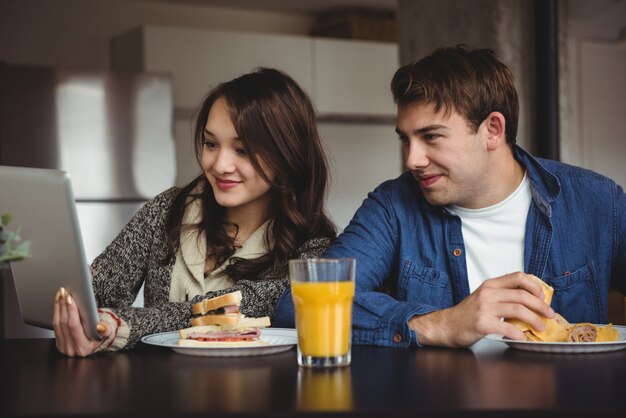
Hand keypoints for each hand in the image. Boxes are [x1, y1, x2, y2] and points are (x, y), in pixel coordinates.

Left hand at [52, 287, 110, 356]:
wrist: (96, 342)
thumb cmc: (101, 335)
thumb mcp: (108, 332)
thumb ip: (106, 329)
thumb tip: (100, 326)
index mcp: (83, 348)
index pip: (74, 326)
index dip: (71, 311)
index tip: (70, 298)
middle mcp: (70, 349)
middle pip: (63, 324)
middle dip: (63, 306)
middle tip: (64, 293)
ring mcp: (63, 347)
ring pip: (56, 324)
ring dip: (58, 307)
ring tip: (61, 295)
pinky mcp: (58, 343)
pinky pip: (54, 326)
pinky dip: (56, 312)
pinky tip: (59, 303)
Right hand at [408, 272, 554, 346]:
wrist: (446, 325)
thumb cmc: (467, 313)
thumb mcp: (483, 297)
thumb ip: (502, 295)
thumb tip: (530, 300)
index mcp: (490, 284)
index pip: (518, 276)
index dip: (534, 286)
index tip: (543, 296)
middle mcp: (488, 293)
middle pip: (522, 295)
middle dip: (541, 306)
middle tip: (550, 314)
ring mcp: (485, 308)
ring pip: (519, 310)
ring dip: (535, 320)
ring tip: (541, 327)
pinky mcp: (483, 324)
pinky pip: (508, 328)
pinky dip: (520, 334)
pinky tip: (523, 338)